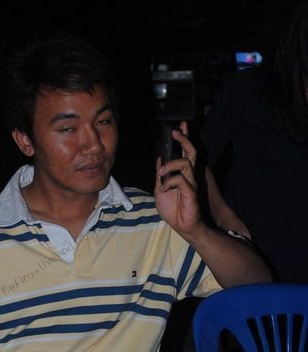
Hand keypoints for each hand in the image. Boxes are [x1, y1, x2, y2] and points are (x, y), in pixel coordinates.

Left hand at [154, 121, 200, 235]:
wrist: (180, 226)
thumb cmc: (172, 209)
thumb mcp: (160, 189)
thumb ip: (160, 174)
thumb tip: (159, 159)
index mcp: (181, 174)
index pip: (184, 152)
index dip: (184, 137)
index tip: (181, 125)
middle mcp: (188, 176)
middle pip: (190, 152)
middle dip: (184, 139)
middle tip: (176, 131)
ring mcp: (191, 183)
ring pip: (185, 163)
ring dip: (170, 165)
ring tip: (160, 173)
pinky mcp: (191, 192)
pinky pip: (181, 181)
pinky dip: (169, 182)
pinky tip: (164, 188)